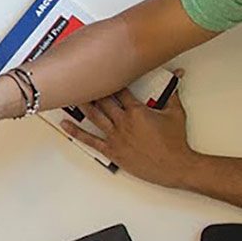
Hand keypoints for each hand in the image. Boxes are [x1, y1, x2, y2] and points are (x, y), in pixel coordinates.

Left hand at [62, 79, 191, 187]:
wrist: (174, 166)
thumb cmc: (175, 143)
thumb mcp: (176, 114)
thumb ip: (172, 94)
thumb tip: (176, 78)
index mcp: (137, 111)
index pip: (120, 91)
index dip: (112, 81)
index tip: (104, 74)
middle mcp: (123, 122)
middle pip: (103, 101)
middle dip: (93, 90)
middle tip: (82, 80)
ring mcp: (115, 136)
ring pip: (94, 116)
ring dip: (82, 105)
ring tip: (71, 95)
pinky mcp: (112, 150)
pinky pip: (90, 140)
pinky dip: (75, 132)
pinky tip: (65, 125)